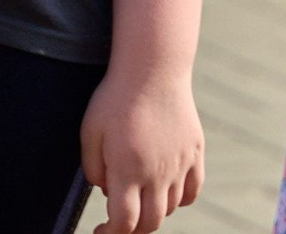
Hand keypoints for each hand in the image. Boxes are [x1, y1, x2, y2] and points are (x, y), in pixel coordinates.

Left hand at [81, 65, 203, 233]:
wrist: (153, 67)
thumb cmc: (115, 98)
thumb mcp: (90, 132)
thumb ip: (92, 169)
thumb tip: (106, 192)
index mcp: (128, 170)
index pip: (124, 224)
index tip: (100, 230)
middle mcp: (157, 173)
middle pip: (150, 223)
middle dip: (132, 229)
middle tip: (120, 218)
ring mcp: (180, 164)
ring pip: (170, 208)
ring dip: (153, 210)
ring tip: (139, 193)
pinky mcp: (195, 152)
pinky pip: (192, 191)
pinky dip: (179, 198)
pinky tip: (165, 189)